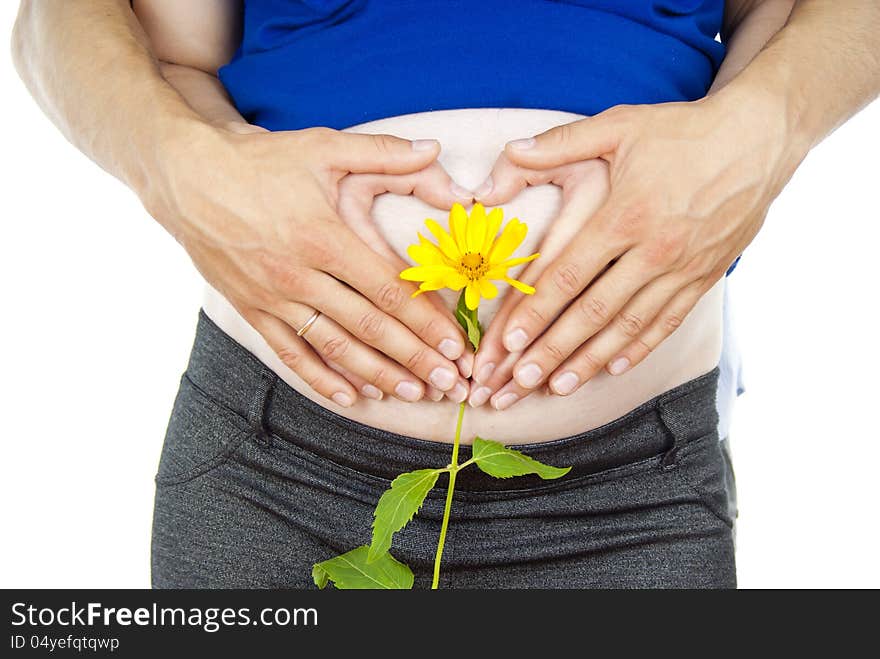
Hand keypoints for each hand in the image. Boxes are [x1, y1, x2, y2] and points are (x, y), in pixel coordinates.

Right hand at [146, 120, 473, 406]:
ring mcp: (273, 298)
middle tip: (448, 383)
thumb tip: (435, 148)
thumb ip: (384, 152)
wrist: (188, 177)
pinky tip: (350, 397)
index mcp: (325, 238)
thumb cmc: (262, 162)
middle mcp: (300, 276)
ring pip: (334, 348)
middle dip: (414, 358)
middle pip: (369, 327)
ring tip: (412, 394)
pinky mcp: (252, 310)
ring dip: (377, 375)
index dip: (426, 322)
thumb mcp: (323, 146)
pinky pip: (290, 353)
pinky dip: (321, 378)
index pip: (388, 290)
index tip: (456, 346)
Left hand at [472, 97, 798, 405]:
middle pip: (592, 313)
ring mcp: (682, 269)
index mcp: (625, 216)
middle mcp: (653, 251)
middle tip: (519, 382)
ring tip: (558, 388)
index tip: (506, 343)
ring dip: (589, 361)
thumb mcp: (619, 125)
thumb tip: (507, 149)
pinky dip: (639, 348)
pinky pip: (667, 322)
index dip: (534, 312)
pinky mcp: (705, 277)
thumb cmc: (683, 131)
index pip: (567, 275)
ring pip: (628, 327)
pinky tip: (613, 369)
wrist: (759, 138)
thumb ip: (559, 143)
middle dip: (552, 351)